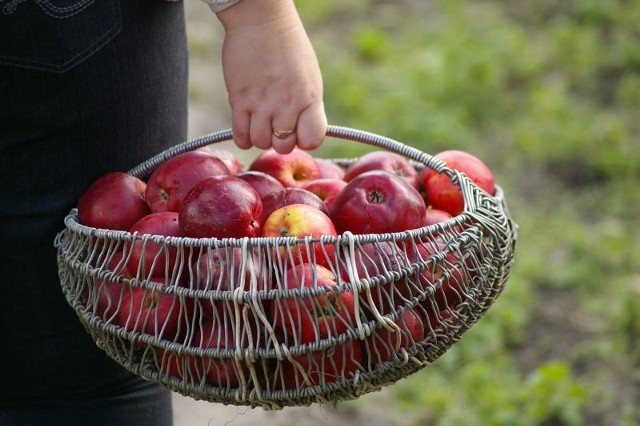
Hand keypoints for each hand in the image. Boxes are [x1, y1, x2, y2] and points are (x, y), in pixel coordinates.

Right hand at [216, 0, 326, 152]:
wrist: (260, 21)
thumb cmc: (288, 47)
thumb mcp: (309, 77)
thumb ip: (308, 105)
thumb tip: (303, 131)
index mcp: (309, 97)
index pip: (312, 140)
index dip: (304, 140)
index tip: (298, 132)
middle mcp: (287, 104)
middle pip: (283, 145)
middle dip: (280, 139)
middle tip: (276, 123)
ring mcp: (262, 104)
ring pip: (261, 142)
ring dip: (261, 136)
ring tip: (261, 121)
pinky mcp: (239, 101)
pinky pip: (241, 136)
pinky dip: (244, 137)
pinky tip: (246, 126)